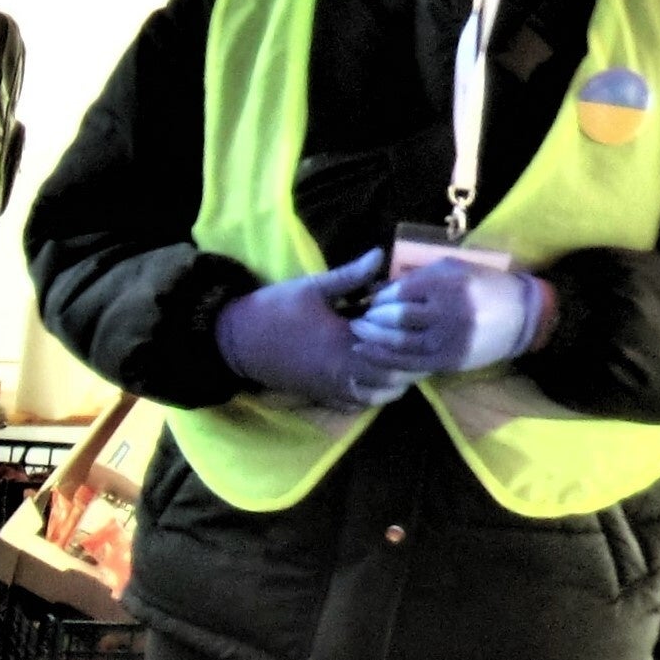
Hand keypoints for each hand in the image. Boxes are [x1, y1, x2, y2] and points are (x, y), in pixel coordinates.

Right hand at [212, 251, 410, 412]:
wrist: (236, 340)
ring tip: (402, 362)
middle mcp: (342, 372)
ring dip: (394, 382)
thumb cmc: (275, 310)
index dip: (412, 341)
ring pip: (378, 396)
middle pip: (393, 379)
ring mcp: (332, 388)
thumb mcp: (313, 287)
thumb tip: (381, 254)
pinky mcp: (321, 395)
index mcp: (344, 343)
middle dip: (410, 364)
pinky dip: (373, 395)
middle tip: (419, 345)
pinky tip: (378, 380)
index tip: (422, 326)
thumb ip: (350, 275)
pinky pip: (357, 404)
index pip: (393, 350)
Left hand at [349, 256, 553, 378]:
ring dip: (373, 341)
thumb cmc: (485, 287)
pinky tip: (372, 355)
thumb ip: (421, 275)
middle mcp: (447, 310)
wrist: (523, 317)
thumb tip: (382, 286)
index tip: (370, 300)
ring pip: (400, 343)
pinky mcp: (449, 360)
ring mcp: (448, 338)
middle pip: (396, 317)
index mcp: (448, 282)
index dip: (380, 297)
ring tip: (358, 336)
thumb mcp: (456, 269)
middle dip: (371, 319)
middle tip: (356, 319)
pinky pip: (411, 363)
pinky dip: (388, 360)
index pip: (400, 291)